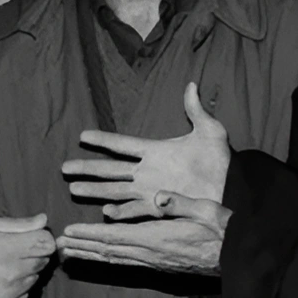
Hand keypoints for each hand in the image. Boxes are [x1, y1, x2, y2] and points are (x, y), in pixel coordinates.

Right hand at [0, 213, 54, 297]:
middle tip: (15, 252)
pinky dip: (17, 291)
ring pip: (33, 280)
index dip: (42, 239)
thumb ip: (18, 224)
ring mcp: (9, 293)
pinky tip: (1, 283)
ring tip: (4, 267)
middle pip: (42, 261)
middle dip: (33, 255)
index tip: (33, 239)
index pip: (46, 244)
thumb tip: (43, 220)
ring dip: (25, 273)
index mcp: (9, 248)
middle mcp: (12, 273)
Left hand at [57, 191, 231, 275]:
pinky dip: (109, 259)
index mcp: (157, 238)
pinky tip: (101, 257)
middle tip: (57, 246)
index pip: (114, 237)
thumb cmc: (222, 229)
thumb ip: (180, 203)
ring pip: (115, 259)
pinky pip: (127, 262)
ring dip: (91, 255)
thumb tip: (157, 195)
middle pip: (108, 250)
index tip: (68, 233)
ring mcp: (154, 262)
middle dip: (82, 247)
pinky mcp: (160, 265)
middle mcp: (151, 253)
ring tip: (69, 254)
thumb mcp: (206, 210)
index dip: (89, 235)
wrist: (237, 256)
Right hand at [61, 82, 230, 218]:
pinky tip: (105, 213)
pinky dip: (121, 213)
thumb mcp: (210, 131)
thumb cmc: (221, 160)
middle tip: (64, 167)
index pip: (122, 144)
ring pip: (116, 191)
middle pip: (111, 170)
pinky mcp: (160, 209)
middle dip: (88, 168)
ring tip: (74, 189)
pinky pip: (135, 212)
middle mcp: (148, 172)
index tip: (82, 135)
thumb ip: (196, 110)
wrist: (233, 187)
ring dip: (95, 191)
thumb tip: (192, 83)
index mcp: (155, 151)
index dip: (103, 140)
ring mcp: (151, 191)